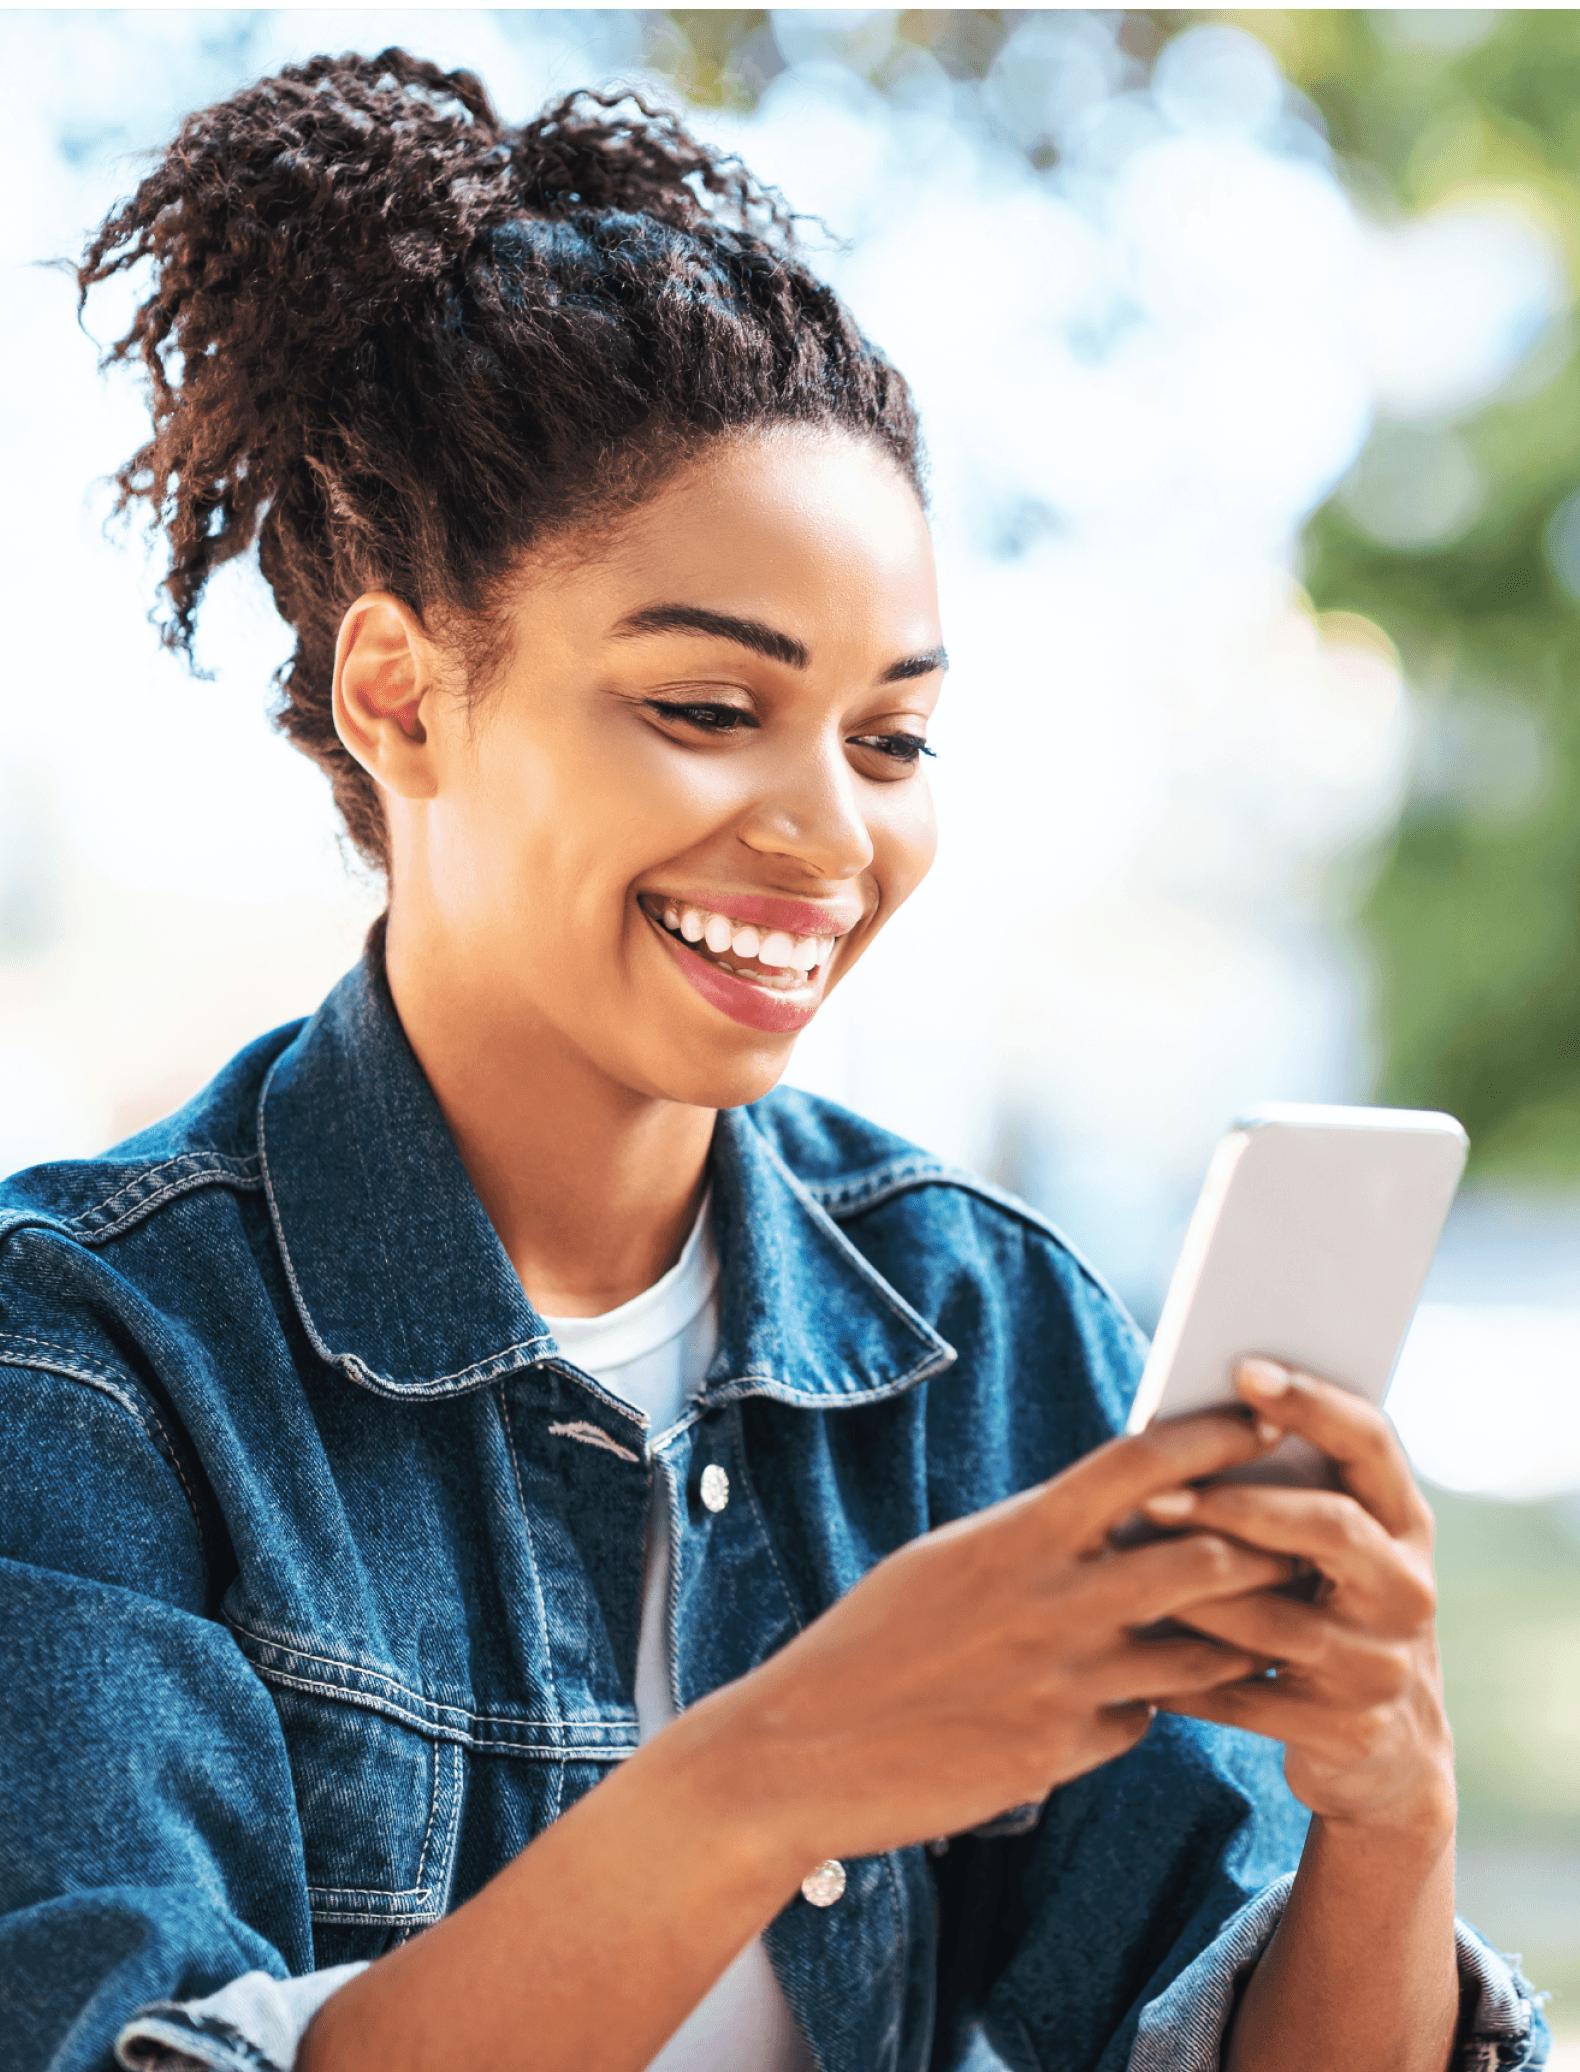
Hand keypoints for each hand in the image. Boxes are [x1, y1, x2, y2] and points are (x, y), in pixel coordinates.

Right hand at [674, 1410, 1297, 1871]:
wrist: (803, 1750)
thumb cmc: (872, 1642)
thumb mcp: (947, 1562)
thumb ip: (1031, 1537)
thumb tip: (1098, 1512)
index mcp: (1019, 1533)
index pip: (1140, 1466)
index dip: (1213, 1439)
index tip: (1266, 1419)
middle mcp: (1052, 1599)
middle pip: (1203, 1554)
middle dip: (1267, 1544)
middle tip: (1316, 1534)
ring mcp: (1063, 1679)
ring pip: (1200, 1647)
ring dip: (1241, 1633)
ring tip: (1282, 1620)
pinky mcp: (1062, 1750)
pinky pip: (1148, 1715)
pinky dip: (1164, 1702)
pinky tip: (1171, 1697)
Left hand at [1141, 1360, 1454, 1837]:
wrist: (1390, 1752)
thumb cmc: (1325, 1609)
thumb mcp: (1329, 1549)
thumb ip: (1285, 1490)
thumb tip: (1174, 1421)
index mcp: (1404, 1521)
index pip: (1369, 1441)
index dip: (1312, 1401)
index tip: (1244, 1369)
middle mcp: (1409, 1587)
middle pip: (1329, 1526)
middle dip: (1233, 1506)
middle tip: (1153, 1495)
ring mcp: (1384, 1665)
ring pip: (1273, 1619)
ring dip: (1191, 1595)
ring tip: (1123, 1573)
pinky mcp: (1348, 1730)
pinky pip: (1245, 1693)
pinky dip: (1182, 1674)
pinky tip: (1127, 1653)